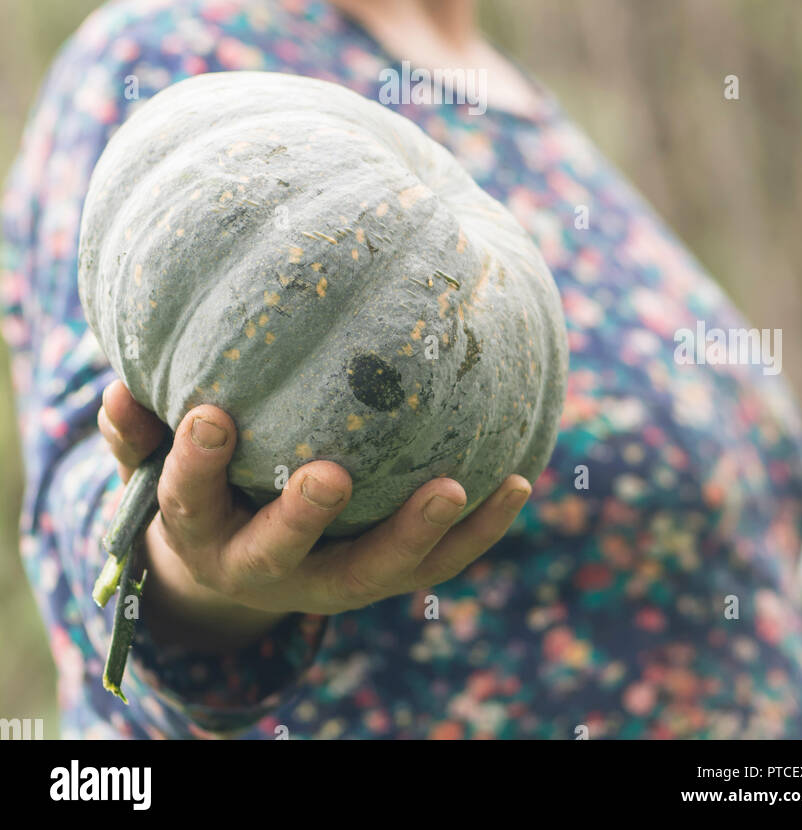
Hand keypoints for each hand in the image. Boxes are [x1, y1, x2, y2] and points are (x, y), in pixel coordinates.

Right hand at [98, 379, 531, 644]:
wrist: (233, 564)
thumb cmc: (199, 484)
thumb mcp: (155, 459)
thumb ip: (138, 428)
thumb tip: (122, 382)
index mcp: (201, 531)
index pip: (189, 499)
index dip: (197, 460)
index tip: (211, 412)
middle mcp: (263, 565)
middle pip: (283, 555)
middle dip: (305, 517)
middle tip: (331, 474)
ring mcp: (328, 579)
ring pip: (373, 574)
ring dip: (415, 534)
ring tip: (458, 486)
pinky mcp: (381, 579)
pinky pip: (433, 566)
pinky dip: (478, 533)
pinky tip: (519, 480)